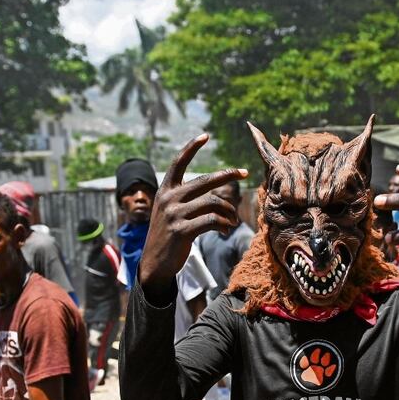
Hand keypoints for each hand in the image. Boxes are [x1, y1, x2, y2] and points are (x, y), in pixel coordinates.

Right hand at [137, 134, 247, 301]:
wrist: (154, 264)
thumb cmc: (168, 236)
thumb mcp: (169, 212)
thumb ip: (184, 198)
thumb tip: (214, 192)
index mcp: (165, 190)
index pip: (178, 162)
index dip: (191, 147)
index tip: (205, 135)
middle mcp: (168, 198)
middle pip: (205, 181)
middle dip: (227, 175)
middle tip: (244, 172)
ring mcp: (174, 214)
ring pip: (213, 202)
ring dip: (229, 211)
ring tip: (233, 220)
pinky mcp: (182, 231)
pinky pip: (213, 220)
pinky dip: (224, 223)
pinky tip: (226, 229)